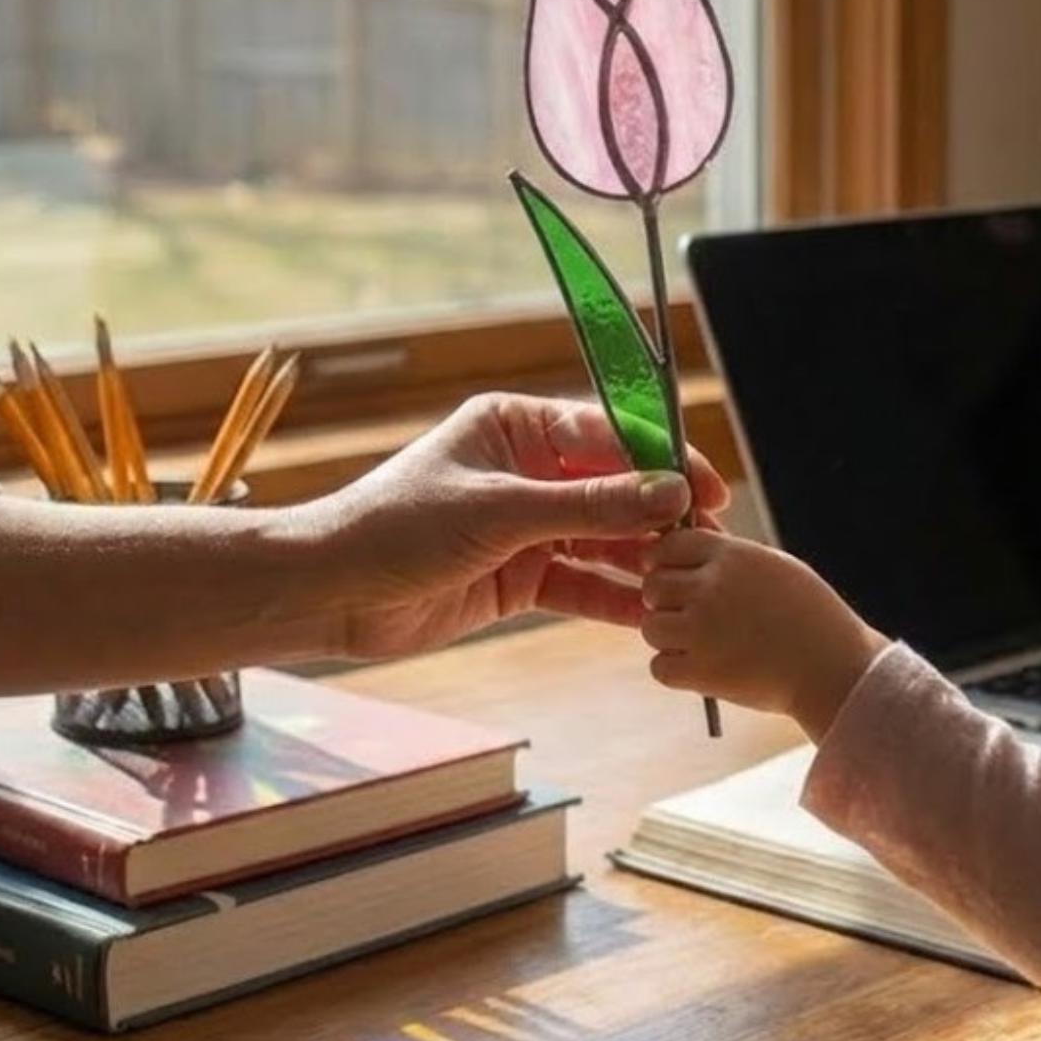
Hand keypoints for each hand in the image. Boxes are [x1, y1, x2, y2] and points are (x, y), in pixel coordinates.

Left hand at [299, 394, 728, 660]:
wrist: (331, 593)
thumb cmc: (398, 527)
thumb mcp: (502, 511)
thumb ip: (589, 505)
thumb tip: (668, 492)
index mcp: (517, 426)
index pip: (608, 433)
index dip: (661, 461)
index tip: (706, 487)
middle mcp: (527, 470)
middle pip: (613, 488)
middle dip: (660, 515)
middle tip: (710, 542)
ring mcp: (525, 525)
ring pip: (603, 538)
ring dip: (642, 559)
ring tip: (689, 582)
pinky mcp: (519, 576)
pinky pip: (580, 582)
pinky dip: (613, 597)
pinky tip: (649, 613)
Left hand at [642, 531, 886, 739]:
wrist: (834, 668)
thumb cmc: (810, 615)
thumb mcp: (774, 567)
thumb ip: (729, 552)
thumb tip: (689, 533)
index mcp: (731, 557)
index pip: (668, 544)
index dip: (666, 560)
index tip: (677, 577)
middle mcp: (711, 588)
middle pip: (654, 586)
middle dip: (665, 601)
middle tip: (691, 616)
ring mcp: (703, 631)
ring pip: (652, 627)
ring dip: (669, 637)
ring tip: (701, 644)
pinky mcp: (702, 672)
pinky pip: (660, 667)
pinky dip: (676, 671)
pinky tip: (702, 669)